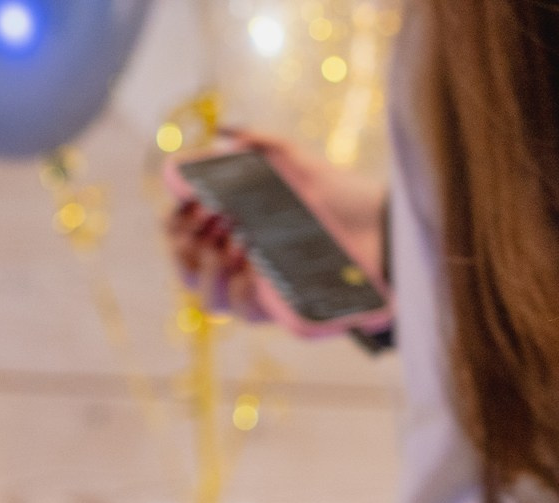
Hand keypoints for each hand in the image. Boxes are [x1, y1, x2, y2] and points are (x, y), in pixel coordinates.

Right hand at [167, 132, 387, 327]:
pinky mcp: (282, 310)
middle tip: (201, 221)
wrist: (382, 226)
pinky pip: (242, 311)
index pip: (186, 235)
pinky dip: (240, 288)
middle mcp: (243, 264)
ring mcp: (261, 289)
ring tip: (231, 242)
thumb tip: (220, 135)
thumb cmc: (339, 194)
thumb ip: (254, 146)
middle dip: (182, 246)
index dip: (175, 222)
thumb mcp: (292, 160)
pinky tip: (252, 265)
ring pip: (207, 299)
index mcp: (236, 229)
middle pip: (187, 269)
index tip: (183, 202)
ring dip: (207, 270)